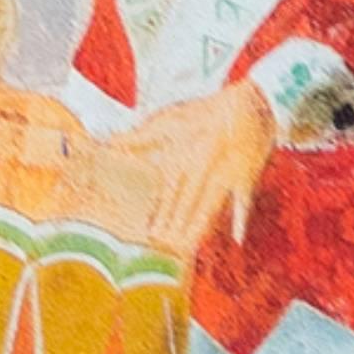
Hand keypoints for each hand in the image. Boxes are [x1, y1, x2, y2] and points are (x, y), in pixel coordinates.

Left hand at [111, 80, 276, 253]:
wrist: (248, 106)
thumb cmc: (205, 114)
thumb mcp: (168, 123)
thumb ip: (136, 139)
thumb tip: (105, 144)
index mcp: (184, 157)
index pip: (169, 193)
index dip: (160, 213)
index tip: (151, 232)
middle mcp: (203, 169)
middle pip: (187, 204)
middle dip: (175, 225)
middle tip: (165, 245)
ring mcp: (226, 175)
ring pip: (210, 207)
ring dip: (199, 228)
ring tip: (188, 247)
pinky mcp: (245, 178)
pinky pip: (243, 202)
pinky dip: (240, 219)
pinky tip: (237, 240)